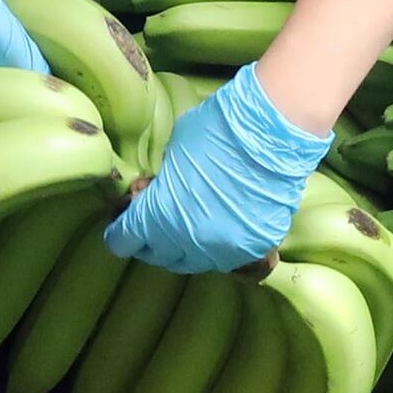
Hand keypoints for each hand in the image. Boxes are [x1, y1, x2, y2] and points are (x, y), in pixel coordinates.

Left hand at [104, 66, 330, 272]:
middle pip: (158, 256)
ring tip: (190, 225)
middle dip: (152, 240)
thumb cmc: (216, 131)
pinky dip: (221, 243)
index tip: (122, 225)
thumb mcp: (173, 153)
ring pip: (195, 261)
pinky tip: (223, 223)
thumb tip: (165, 189)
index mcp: (157, 218)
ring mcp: (223, 250)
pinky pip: (228, 255)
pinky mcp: (253, 247)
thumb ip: (164, 182)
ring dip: (187, 246)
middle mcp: (187, 243)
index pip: (123, 241)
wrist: (272, 132)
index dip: (120, 232)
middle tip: (154, 223)